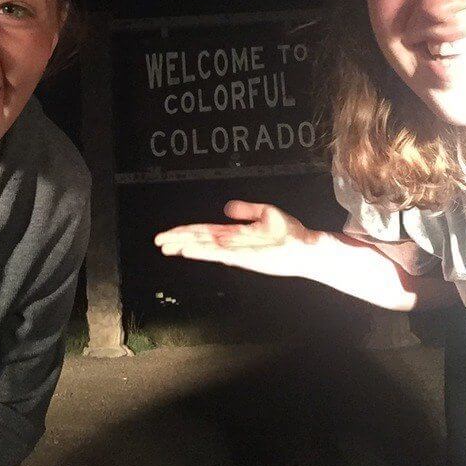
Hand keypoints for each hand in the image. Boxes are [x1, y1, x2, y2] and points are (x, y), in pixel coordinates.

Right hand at [153, 200, 319, 277]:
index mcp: (234, 234)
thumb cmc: (290, 233)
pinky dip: (202, 252)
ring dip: (185, 247)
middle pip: (199, 240)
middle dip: (178, 241)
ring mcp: (237, 252)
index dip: (185, 232)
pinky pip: (219, 254)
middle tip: (158, 242)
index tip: (169, 234)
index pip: (204, 232)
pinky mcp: (244, 257)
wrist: (306, 247)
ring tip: (167, 247)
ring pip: (205, 248)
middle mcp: (232, 244)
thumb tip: (226, 208)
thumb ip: (245, 210)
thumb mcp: (265, 213)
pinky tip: (189, 251)